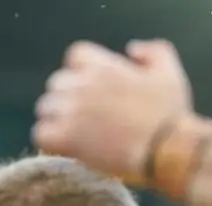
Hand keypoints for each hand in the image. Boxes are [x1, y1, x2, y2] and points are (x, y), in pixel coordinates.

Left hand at [34, 39, 194, 180]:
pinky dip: (48, 140)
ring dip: (55, 120)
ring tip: (72, 134)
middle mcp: (83, 84)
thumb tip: (131, 49)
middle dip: (65, 98)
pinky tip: (64, 147)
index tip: (90, 88)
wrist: (166, 149)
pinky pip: (40, 133)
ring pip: (45, 108)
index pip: (74, 56)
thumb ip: (153, 52)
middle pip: (55, 84)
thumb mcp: (170, 72)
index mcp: (104, 66)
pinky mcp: (67, 137)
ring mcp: (72, 111)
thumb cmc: (171, 114)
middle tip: (80, 117)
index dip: (79, 72)